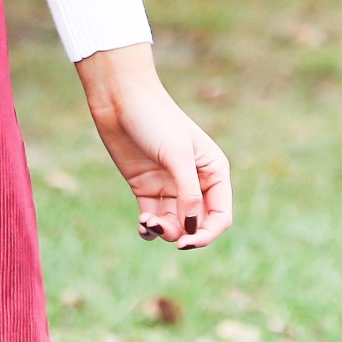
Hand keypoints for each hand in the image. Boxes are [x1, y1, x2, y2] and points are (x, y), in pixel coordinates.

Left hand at [74, 42, 232, 250]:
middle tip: (157, 226)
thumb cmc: (155, 119)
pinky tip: (142, 224)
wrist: (120, 100)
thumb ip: (188, 193)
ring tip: (146, 221)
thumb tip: (192, 227)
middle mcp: (195, 182)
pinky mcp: (147, 189)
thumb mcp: (177, 155)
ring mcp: (170, 187)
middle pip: (197, 224)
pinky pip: (155, 220)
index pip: (220, 216)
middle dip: (181, 234)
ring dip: (163, 232)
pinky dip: (149, 229)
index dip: (207, 234)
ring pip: (175, 225)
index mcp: (214, 172)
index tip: (186, 242)